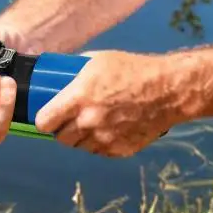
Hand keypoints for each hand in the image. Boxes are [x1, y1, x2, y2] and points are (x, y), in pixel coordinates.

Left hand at [33, 50, 181, 156]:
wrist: (168, 90)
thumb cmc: (133, 70)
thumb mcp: (98, 61)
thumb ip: (75, 72)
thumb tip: (57, 75)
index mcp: (78, 98)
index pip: (44, 122)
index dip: (44, 119)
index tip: (48, 116)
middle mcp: (88, 122)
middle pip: (61, 138)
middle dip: (62, 129)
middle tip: (69, 120)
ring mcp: (105, 139)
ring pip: (80, 146)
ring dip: (81, 138)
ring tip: (90, 124)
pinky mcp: (120, 150)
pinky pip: (100, 151)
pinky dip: (100, 143)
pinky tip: (108, 130)